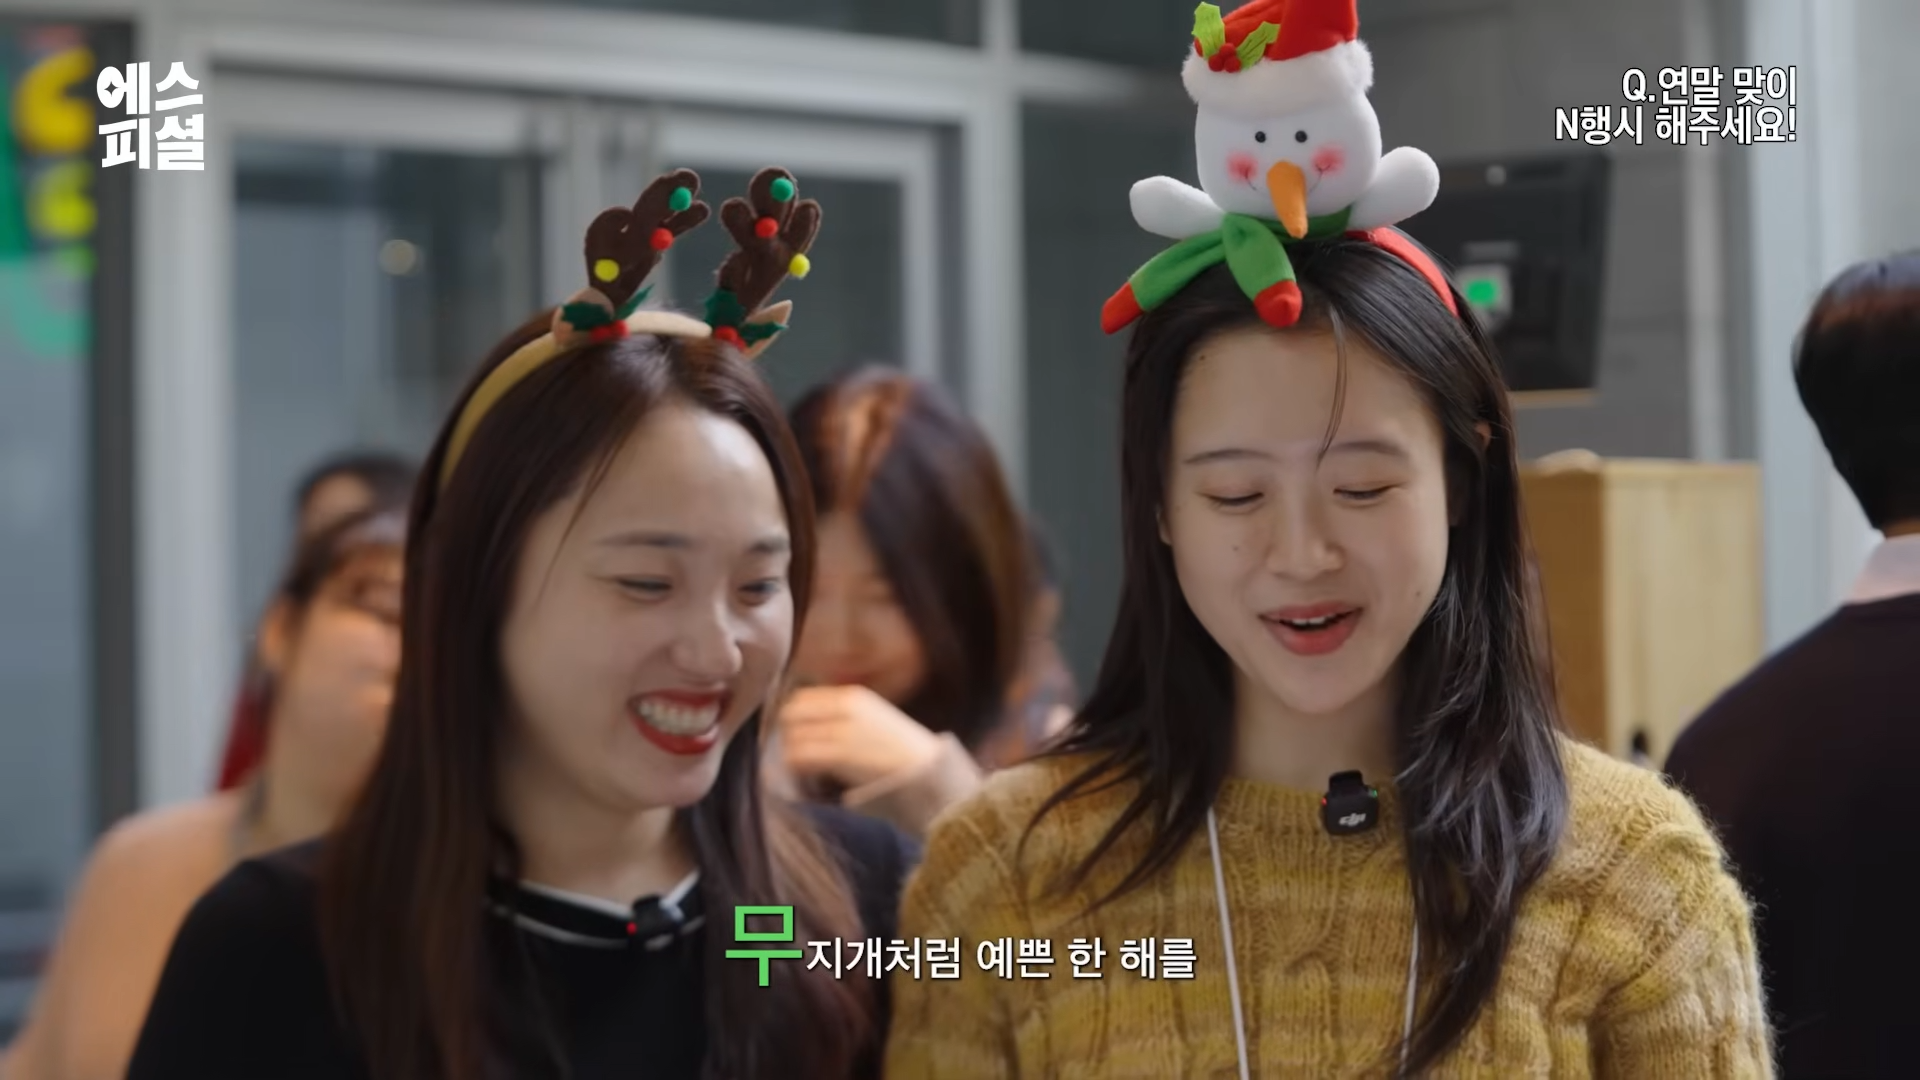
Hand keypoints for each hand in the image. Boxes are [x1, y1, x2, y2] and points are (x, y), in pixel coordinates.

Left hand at [778, 684, 943, 790]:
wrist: (927, 770)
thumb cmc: (901, 750)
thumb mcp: (872, 718)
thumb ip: (842, 715)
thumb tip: (806, 723)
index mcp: (853, 695)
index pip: (801, 697)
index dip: (793, 716)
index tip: (796, 733)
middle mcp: (845, 707)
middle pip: (791, 714)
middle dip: (788, 733)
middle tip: (796, 751)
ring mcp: (843, 730)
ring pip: (792, 737)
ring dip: (791, 753)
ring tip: (803, 767)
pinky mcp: (841, 755)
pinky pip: (799, 757)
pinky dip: (795, 767)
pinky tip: (805, 775)